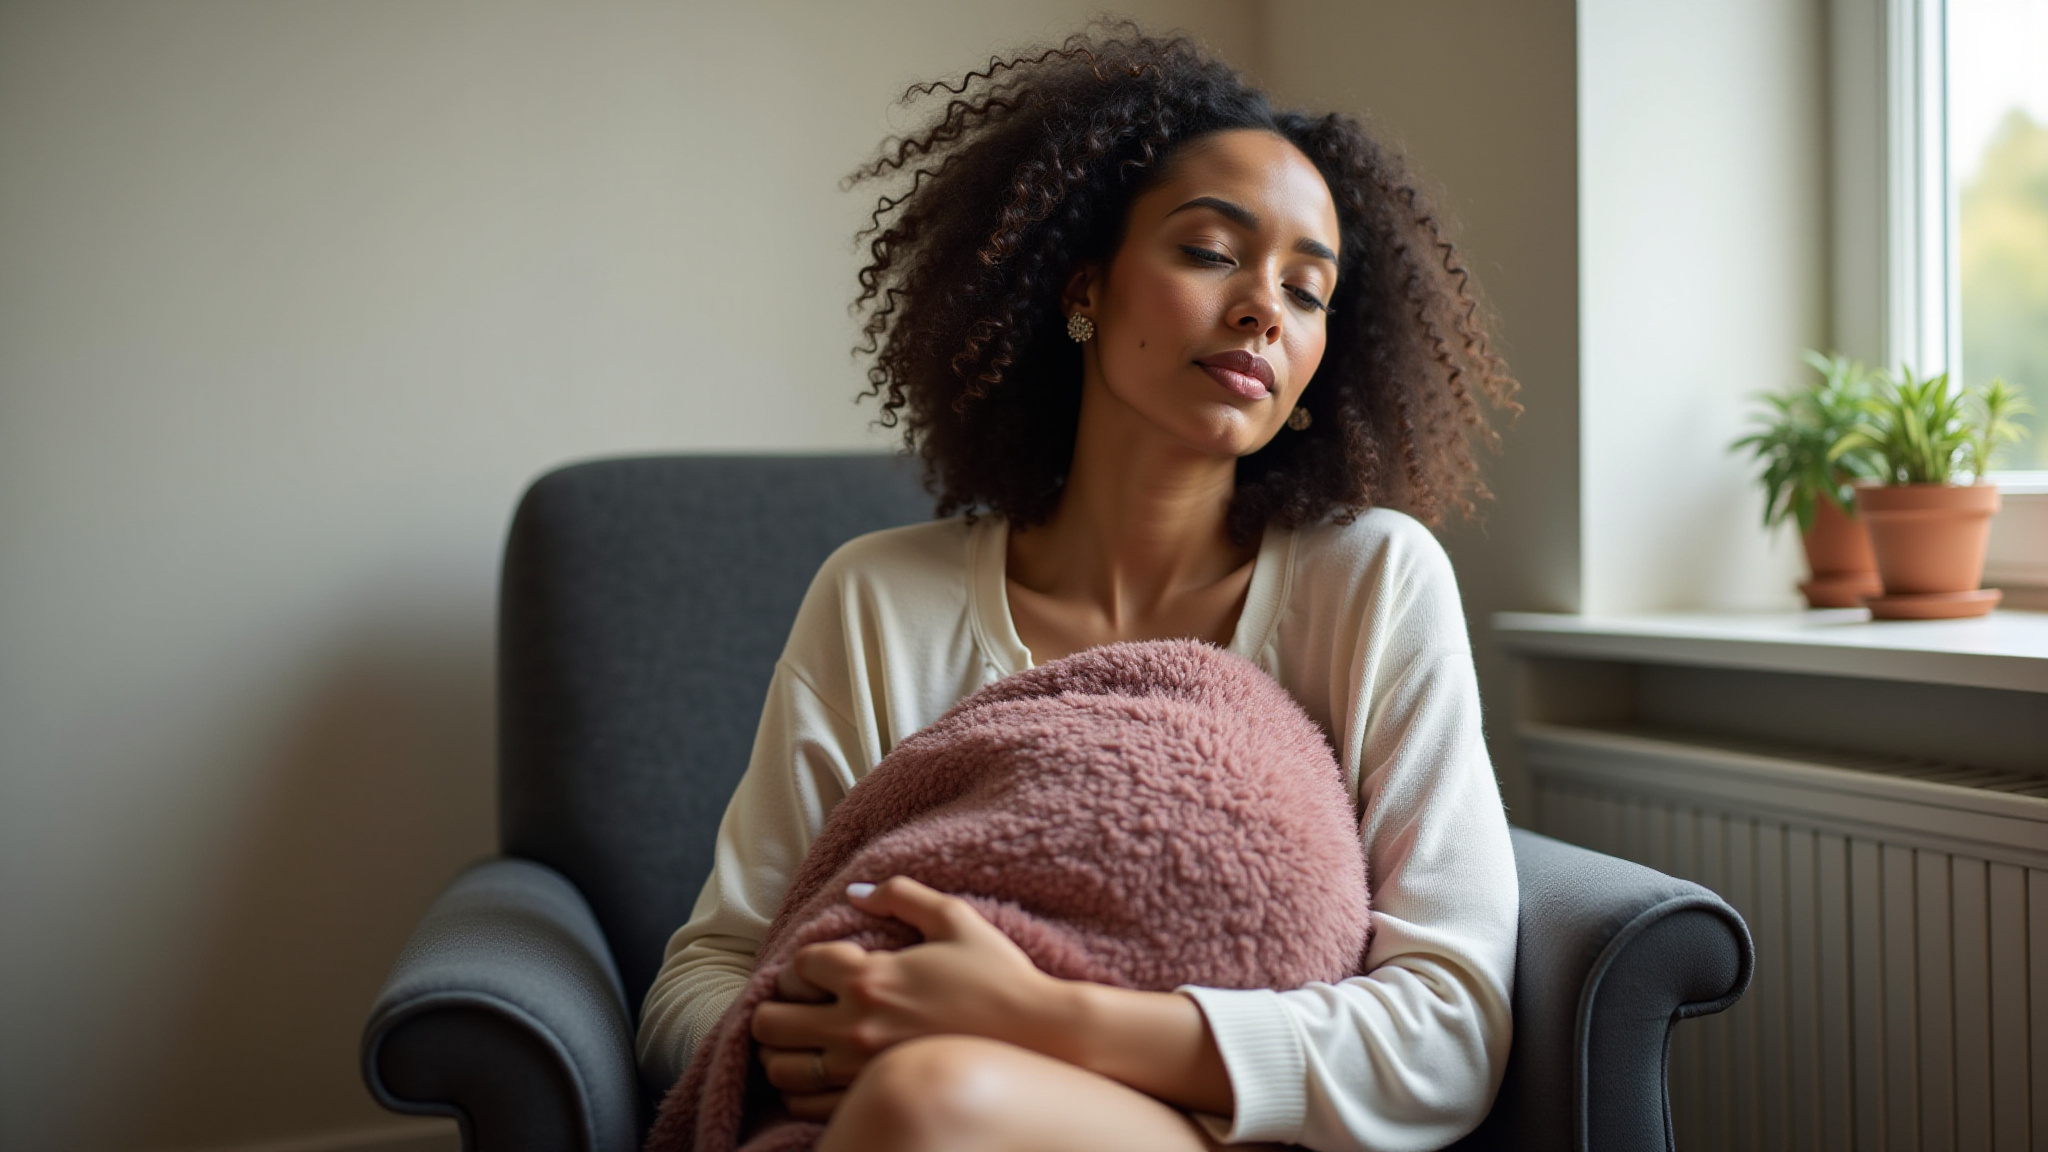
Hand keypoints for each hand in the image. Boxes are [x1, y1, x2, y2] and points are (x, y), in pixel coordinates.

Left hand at [751, 877, 1060, 1119]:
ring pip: (781, 1067)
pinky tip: (820, 1073)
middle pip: (770, 1021)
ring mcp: (860, 1068)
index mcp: (871, 976)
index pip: (797, 967)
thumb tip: (857, 892)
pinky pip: (805, 1104)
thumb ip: (902, 896)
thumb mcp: (955, 919)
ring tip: (803, 1042)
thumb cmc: (998, 975)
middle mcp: (856, 1024)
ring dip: (783, 1051)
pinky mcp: (872, 1096)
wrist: (1037, 1035)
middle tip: (796, 1007)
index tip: (819, 971)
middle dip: (775, 1009)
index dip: (801, 966)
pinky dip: (801, 1089)